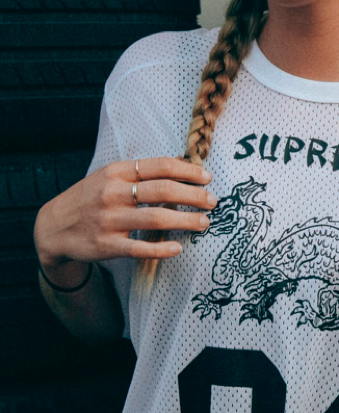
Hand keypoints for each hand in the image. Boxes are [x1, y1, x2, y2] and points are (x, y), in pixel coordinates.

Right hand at [34, 156, 216, 269]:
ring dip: (185, 220)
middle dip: (193, 195)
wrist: (52, 227)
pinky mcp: (106, 245)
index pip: (159, 166)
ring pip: (155, 218)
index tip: (207, 177)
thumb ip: (141, 171)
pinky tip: (178, 248)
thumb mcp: (109, 176)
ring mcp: (109, 220)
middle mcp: (112, 193)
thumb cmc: (90, 198)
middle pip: (162, 191)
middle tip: (213, 201)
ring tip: (204, 223)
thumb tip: (182, 164)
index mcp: (116, 171)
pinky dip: (161, 249)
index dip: (187, 171)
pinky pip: (139, 248)